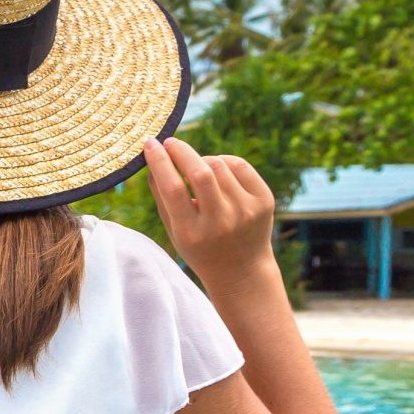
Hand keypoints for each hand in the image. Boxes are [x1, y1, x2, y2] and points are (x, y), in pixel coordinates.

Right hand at [143, 136, 277, 290]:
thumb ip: (162, 197)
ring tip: (195, 167)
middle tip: (170, 142)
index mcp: (192, 232)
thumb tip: (152, 159)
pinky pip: (239, 166)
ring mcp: (246, 211)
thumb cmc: (200, 248)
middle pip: (200, 173)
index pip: (173, 188)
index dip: (159, 161)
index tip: (149, 144)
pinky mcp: (264, 201)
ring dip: (201, 159)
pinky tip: (217, 170)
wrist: (242, 271)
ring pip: (219, 164)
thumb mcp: (174, 231)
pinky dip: (223, 161)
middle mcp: (221, 222)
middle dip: (181, 151)